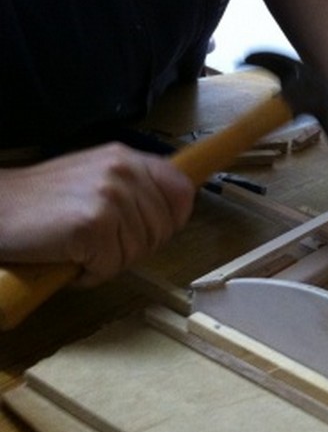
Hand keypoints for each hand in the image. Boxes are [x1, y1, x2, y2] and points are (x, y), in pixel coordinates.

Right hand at [0, 143, 194, 284]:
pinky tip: (68, 257)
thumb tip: (170, 215)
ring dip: (109, 261)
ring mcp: (110, 197)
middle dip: (134, 247)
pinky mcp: (93, 225)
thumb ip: (134, 190)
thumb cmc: (40, 203)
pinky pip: (111, 266)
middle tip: (99, 244)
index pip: (181, 190)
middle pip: (162, 229)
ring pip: (137, 251)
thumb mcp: (94, 179)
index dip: (172, 219)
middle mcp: (123, 172)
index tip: (151, 231)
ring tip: (79, 247)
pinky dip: (89, 273)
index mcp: (127, 158)